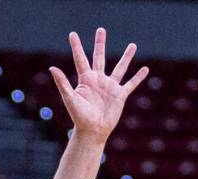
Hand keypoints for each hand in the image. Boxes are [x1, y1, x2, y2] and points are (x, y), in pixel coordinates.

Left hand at [49, 28, 148, 142]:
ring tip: (133, 45)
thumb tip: (52, 68)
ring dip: (127, 57)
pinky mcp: (120, 95)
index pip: (80, 58)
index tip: (72, 34)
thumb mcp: (70, 98)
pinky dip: (138, 77)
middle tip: (101, 30)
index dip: (76, 46)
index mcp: (85, 80)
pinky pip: (131, 84)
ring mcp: (109, 87)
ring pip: (120, 68)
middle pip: (99, 57)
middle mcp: (98, 80)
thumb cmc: (79, 116)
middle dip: (100, 44)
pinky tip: (145, 69)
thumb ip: (62, 83)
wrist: (92, 131)